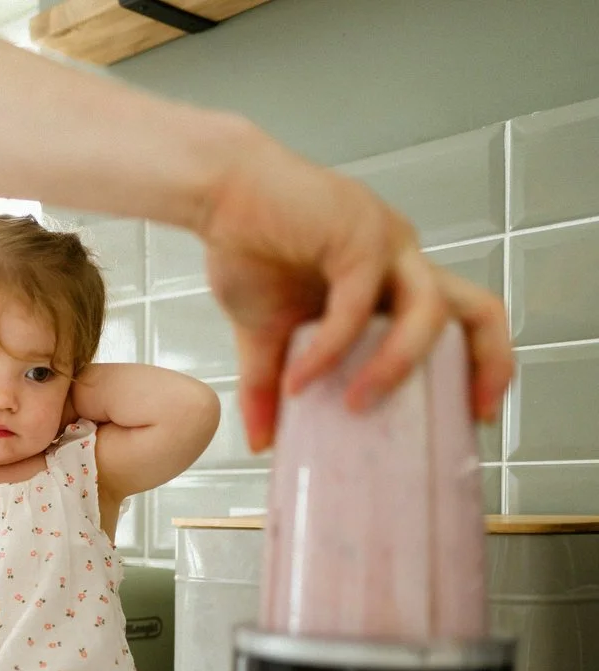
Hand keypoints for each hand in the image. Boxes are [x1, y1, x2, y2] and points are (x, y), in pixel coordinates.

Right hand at [199, 129, 513, 451]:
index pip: (461, 323)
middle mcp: (403, 262)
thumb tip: (260, 442)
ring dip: (396, 366)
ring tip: (354, 403)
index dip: (480, 367)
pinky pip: (358, 303)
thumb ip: (269, 384)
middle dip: (488, 364)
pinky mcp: (358, 234)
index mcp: (392, 282)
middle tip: (467, 412)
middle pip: (478, 310)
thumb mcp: (261, 333)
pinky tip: (301, 376)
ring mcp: (387, 245)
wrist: (218, 194)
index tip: (469, 416)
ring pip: (430, 311)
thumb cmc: (247, 246)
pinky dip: (331, 346)